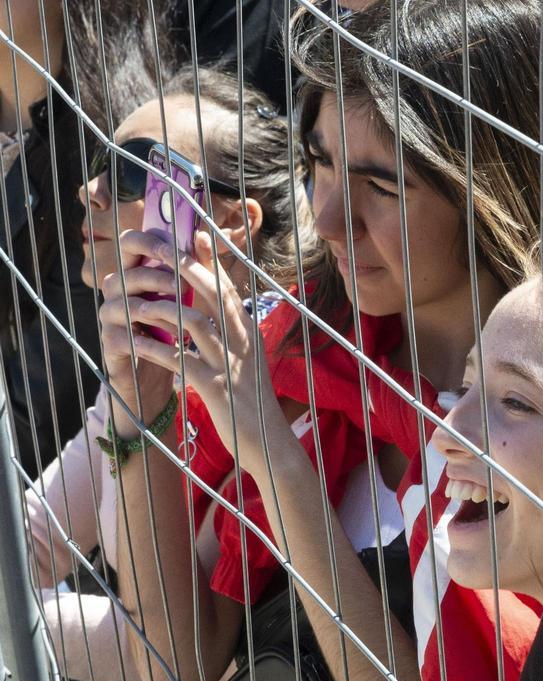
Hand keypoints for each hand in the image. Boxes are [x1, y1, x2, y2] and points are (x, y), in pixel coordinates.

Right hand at [97, 232, 181, 437]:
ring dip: (157, 309)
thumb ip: (189, 272)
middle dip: (157, 276)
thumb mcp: (183, 299)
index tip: (177, 245)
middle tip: (183, 285)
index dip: (150, 240)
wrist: (157, 376)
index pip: (131, 244)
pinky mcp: (111, 345)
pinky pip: (124, 337)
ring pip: (125, 304)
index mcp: (134, 273)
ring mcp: (109, 318)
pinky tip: (174, 342)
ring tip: (184, 319)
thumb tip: (203, 236)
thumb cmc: (172, 331)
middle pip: (127, 273)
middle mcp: (116, 292)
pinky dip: (150, 338)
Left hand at [109, 228, 286, 470]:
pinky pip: (181, 360)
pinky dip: (155, 349)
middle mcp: (243, 342)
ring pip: (194, 322)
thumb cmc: (251, 403)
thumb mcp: (247, 363)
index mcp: (249, 334)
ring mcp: (230, 364)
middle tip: (154, 252)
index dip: (210, 260)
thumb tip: (219, 312)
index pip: (231, 288)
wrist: (269, 444)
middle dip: (183, 270)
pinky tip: (135, 344)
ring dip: (160, 308)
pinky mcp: (216, 388)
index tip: (192, 236)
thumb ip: (232, 335)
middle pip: (214, 293)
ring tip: (134, 302)